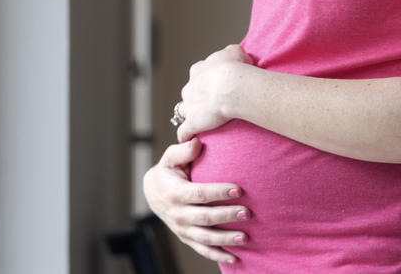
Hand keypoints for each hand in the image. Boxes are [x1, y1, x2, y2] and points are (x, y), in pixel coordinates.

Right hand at [142, 138, 249, 264]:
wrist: (153, 193)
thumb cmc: (167, 171)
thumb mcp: (170, 158)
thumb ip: (183, 150)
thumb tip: (197, 142)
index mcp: (175, 193)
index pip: (199, 194)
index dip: (218, 193)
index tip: (238, 189)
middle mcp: (178, 214)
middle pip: (204, 218)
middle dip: (226, 216)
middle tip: (247, 212)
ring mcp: (182, 228)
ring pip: (205, 238)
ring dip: (226, 239)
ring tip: (245, 236)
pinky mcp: (186, 237)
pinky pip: (202, 249)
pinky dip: (217, 255)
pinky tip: (234, 257)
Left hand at [177, 44, 253, 142]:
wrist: (232, 85)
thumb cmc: (235, 67)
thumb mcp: (235, 52)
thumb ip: (231, 53)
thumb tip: (235, 55)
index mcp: (198, 70)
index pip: (197, 73)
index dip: (206, 79)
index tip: (216, 83)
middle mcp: (189, 87)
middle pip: (189, 93)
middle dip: (197, 98)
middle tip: (213, 102)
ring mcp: (189, 106)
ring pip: (183, 112)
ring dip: (190, 116)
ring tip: (202, 122)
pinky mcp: (191, 123)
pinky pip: (184, 133)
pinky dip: (187, 136)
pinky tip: (193, 141)